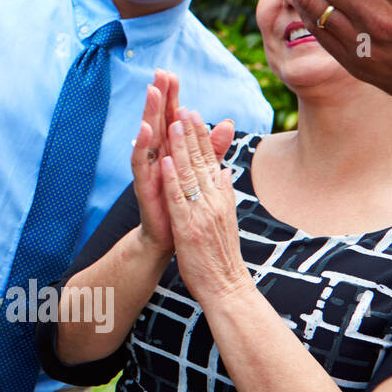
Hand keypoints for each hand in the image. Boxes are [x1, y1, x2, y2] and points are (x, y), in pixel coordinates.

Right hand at [131, 70, 233, 258]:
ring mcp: (149, 168)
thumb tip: (227, 122)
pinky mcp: (144, 184)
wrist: (168, 236)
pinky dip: (143, 145)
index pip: (171, 117)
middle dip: (159, 96)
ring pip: (148, 135)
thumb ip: (212, 147)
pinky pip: (141, 162)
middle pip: (158, 119)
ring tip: (153, 91)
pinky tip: (146, 129)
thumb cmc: (182, 202)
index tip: (172, 72)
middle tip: (160, 72)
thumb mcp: (201, 170)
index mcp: (170, 150)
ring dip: (149, 112)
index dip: (172, 96)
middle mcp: (157, 155)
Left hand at [158, 107, 251, 304]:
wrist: (226, 287)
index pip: (210, 160)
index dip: (201, 136)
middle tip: (182, 105)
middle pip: (201, 161)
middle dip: (190, 133)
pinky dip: (172, 180)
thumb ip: (223, 192)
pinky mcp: (188, 227)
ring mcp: (201, 213)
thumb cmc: (221, 253)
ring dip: (181, 148)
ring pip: (190, 174)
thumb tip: (224, 169)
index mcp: (220, 197)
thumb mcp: (224, 217)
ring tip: (173, 123)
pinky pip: (179, 200)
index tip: (193, 112)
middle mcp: (213, 200)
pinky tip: (165, 162)